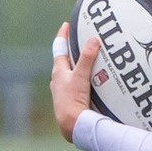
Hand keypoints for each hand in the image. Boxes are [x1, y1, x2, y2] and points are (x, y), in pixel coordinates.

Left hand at [49, 22, 98, 141]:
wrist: (72, 125)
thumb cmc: (72, 100)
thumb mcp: (81, 76)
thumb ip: (87, 58)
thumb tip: (93, 39)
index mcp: (58, 72)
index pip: (59, 48)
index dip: (63, 35)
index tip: (66, 25)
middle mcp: (58, 81)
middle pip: (65, 61)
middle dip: (73, 51)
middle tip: (82, 42)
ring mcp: (63, 91)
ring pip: (71, 74)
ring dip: (79, 67)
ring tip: (91, 62)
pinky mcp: (70, 101)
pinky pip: (77, 86)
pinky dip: (83, 80)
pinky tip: (92, 83)